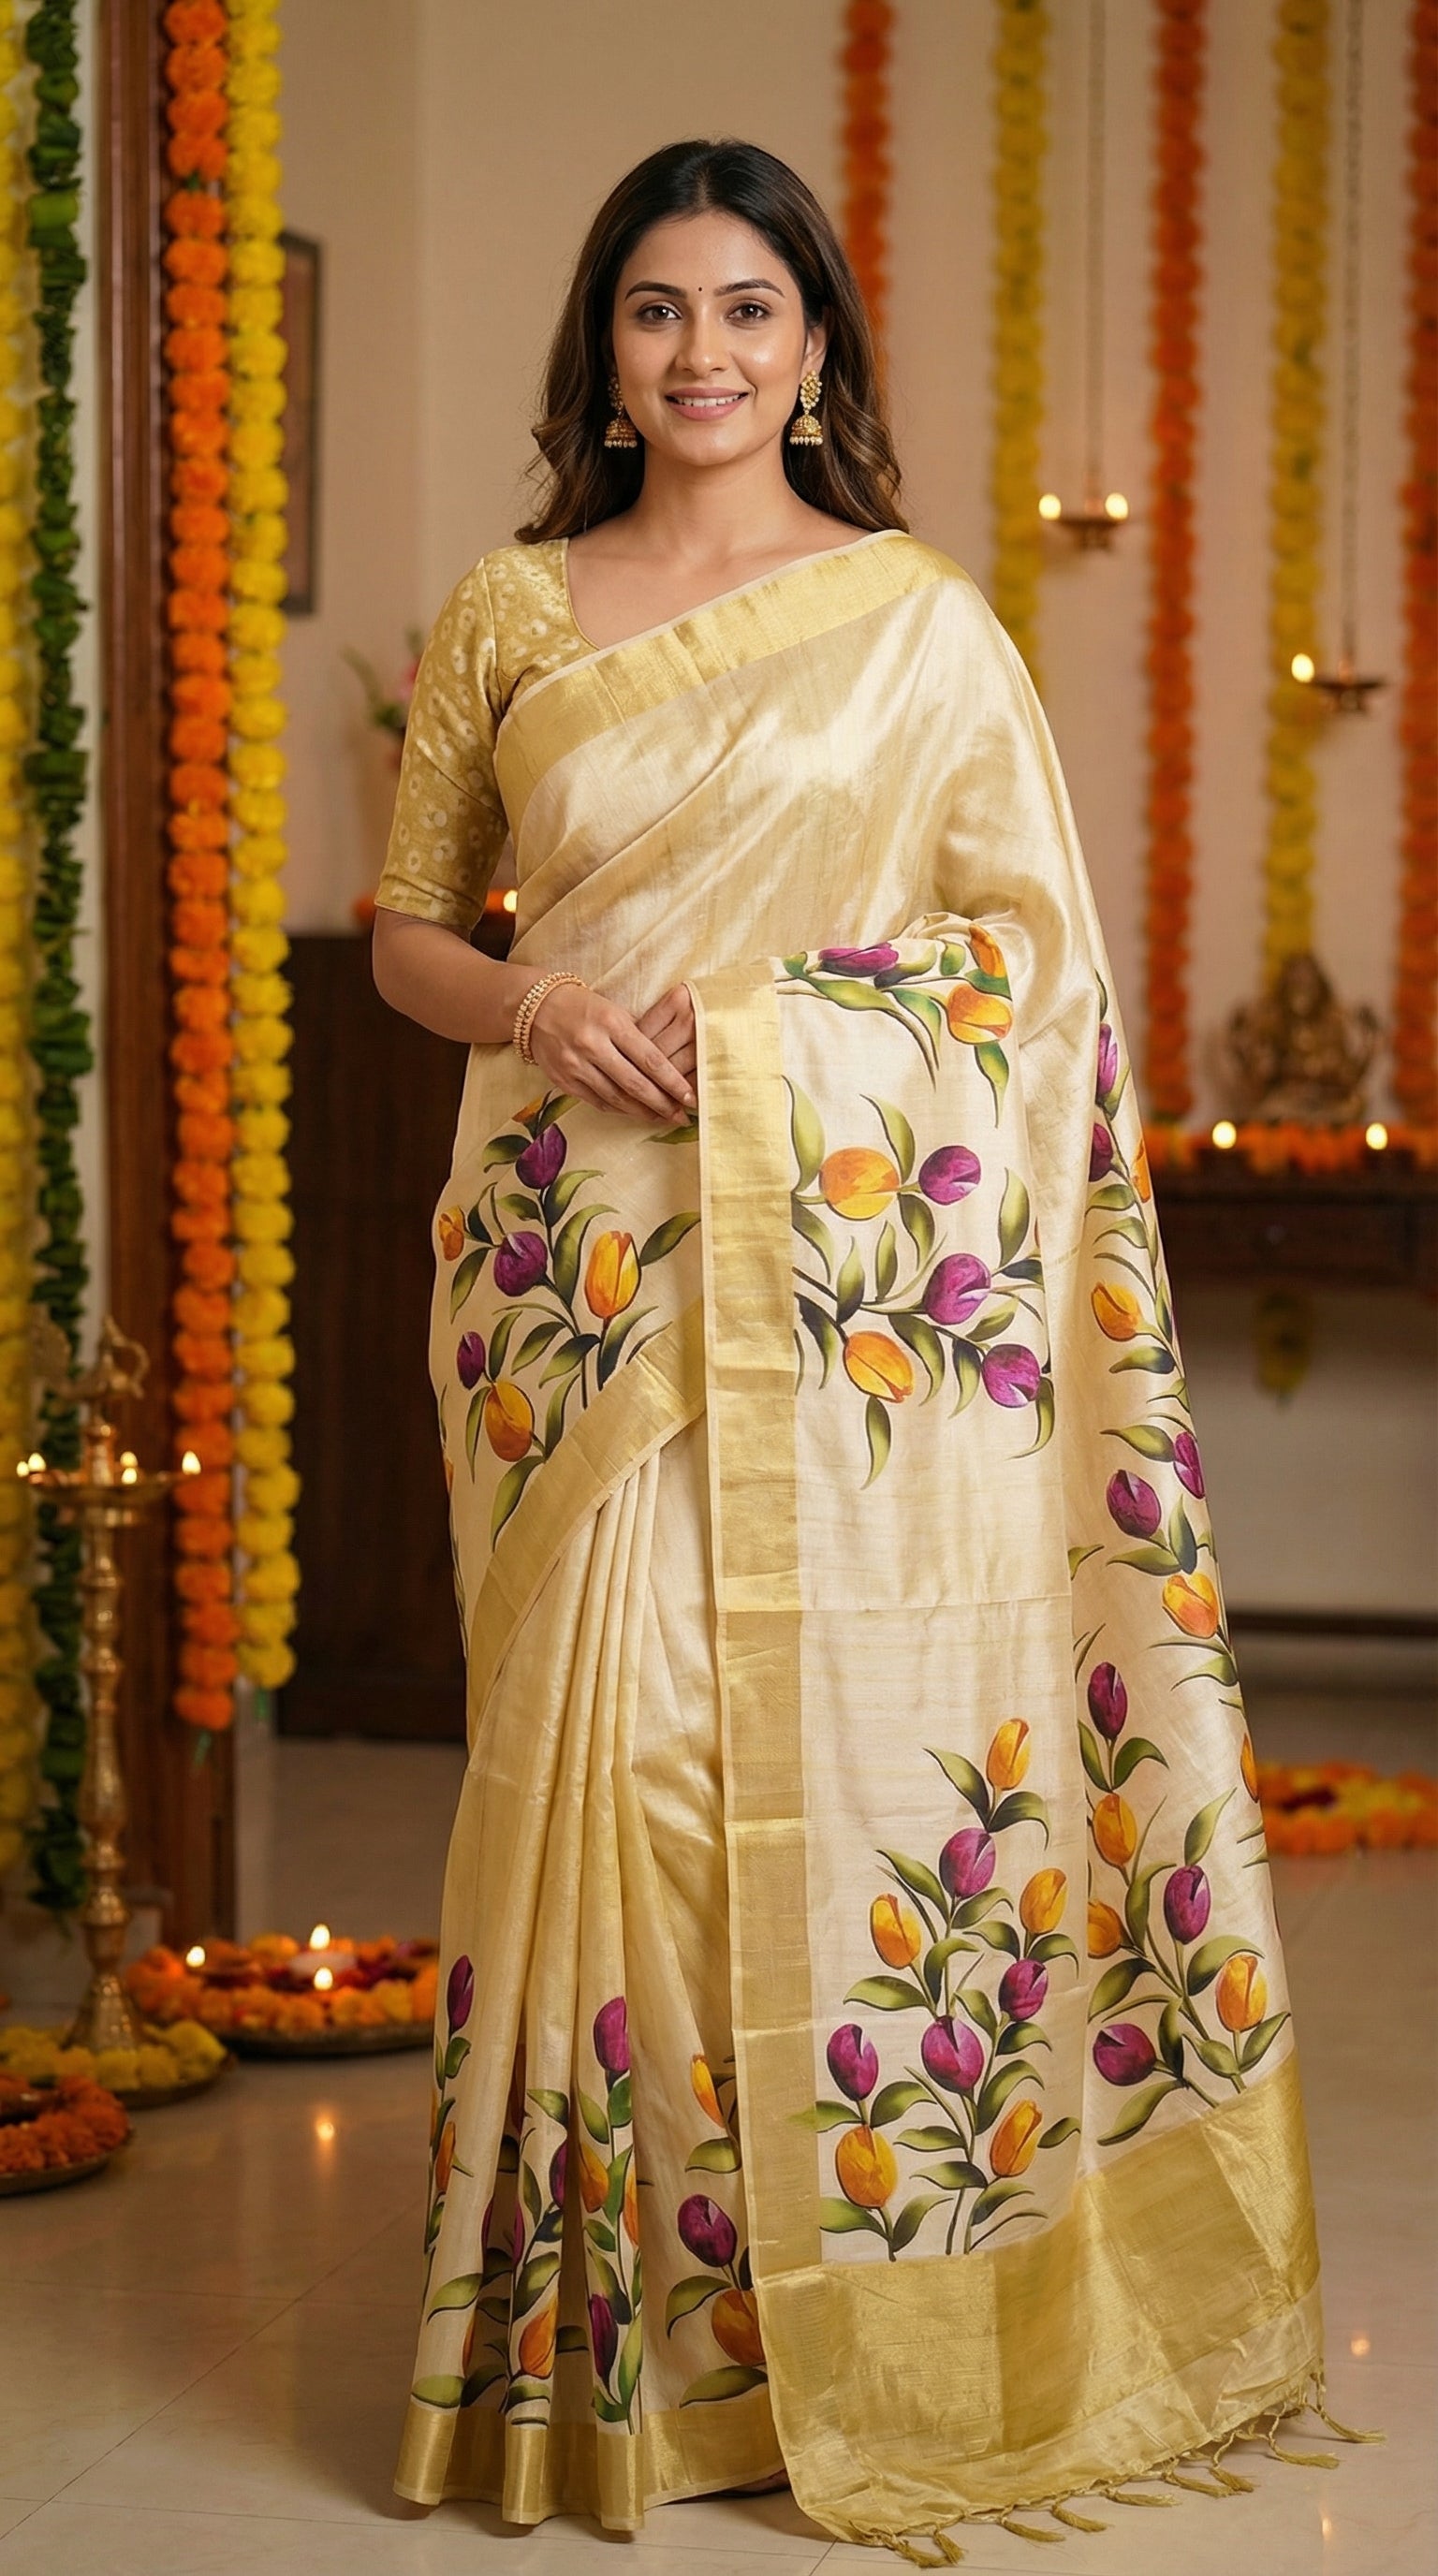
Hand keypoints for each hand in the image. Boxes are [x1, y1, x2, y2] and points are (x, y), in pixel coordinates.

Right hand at [527, 980, 695, 1123]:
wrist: (535, 1009)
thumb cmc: (584, 1007)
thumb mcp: (614, 1010)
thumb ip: (638, 1036)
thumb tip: (669, 1066)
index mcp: (611, 1022)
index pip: (650, 1058)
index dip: (672, 1081)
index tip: (690, 1096)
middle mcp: (592, 1045)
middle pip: (635, 1083)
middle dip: (662, 1104)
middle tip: (681, 1116)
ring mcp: (575, 1065)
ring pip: (616, 1098)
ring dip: (642, 1112)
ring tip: (661, 1118)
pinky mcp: (563, 1080)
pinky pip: (597, 1102)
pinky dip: (619, 1109)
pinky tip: (634, 1112)